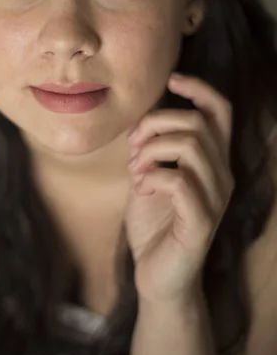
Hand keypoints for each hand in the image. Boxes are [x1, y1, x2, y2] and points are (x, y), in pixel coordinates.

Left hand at [124, 73, 234, 305]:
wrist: (156, 275)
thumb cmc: (153, 224)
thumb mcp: (147, 175)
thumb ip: (149, 148)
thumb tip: (139, 120)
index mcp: (211, 160)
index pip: (220, 111)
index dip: (199, 88)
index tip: (171, 79)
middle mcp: (221, 175)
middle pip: (197, 122)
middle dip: (155, 125)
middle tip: (133, 148)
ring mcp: (215, 198)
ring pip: (189, 145)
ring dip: (151, 151)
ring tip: (136, 170)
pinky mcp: (202, 220)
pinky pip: (179, 180)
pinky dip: (152, 176)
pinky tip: (142, 189)